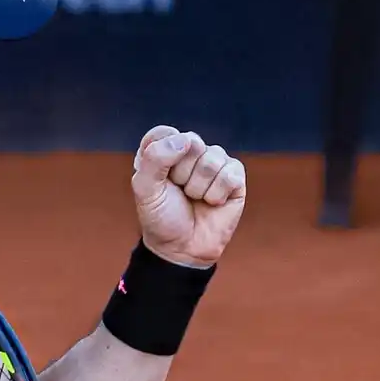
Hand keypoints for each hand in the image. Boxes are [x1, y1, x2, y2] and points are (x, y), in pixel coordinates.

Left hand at [131, 126, 246, 267]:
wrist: (182, 248)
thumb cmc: (161, 217)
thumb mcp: (145, 189)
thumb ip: (155, 158)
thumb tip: (186, 139)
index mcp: (163, 151)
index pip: (163, 133)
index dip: (162, 155)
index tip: (159, 178)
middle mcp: (189, 152)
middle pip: (191, 141)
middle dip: (181, 173)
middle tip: (179, 192)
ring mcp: (214, 162)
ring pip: (212, 158)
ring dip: (199, 187)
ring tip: (194, 198)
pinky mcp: (234, 176)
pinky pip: (230, 173)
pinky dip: (217, 193)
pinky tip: (212, 203)